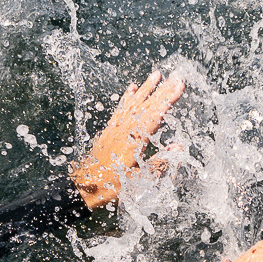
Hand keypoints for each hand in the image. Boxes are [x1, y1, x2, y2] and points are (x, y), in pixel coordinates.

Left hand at [70, 71, 183, 208]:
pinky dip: (127, 98)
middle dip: (162, 90)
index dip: (169, 99)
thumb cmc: (110, 186)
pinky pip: (120, 109)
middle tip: (176, 77)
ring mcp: (115, 129)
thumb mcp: (139, 182)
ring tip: (156, 75)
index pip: (155, 114)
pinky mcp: (108, 131)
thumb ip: (159, 163)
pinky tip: (131, 89)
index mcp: (134, 140)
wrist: (82, 187)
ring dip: (146, 88)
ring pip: (133, 103)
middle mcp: (124, 130)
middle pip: (146, 105)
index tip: (180, 86)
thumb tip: (178, 147)